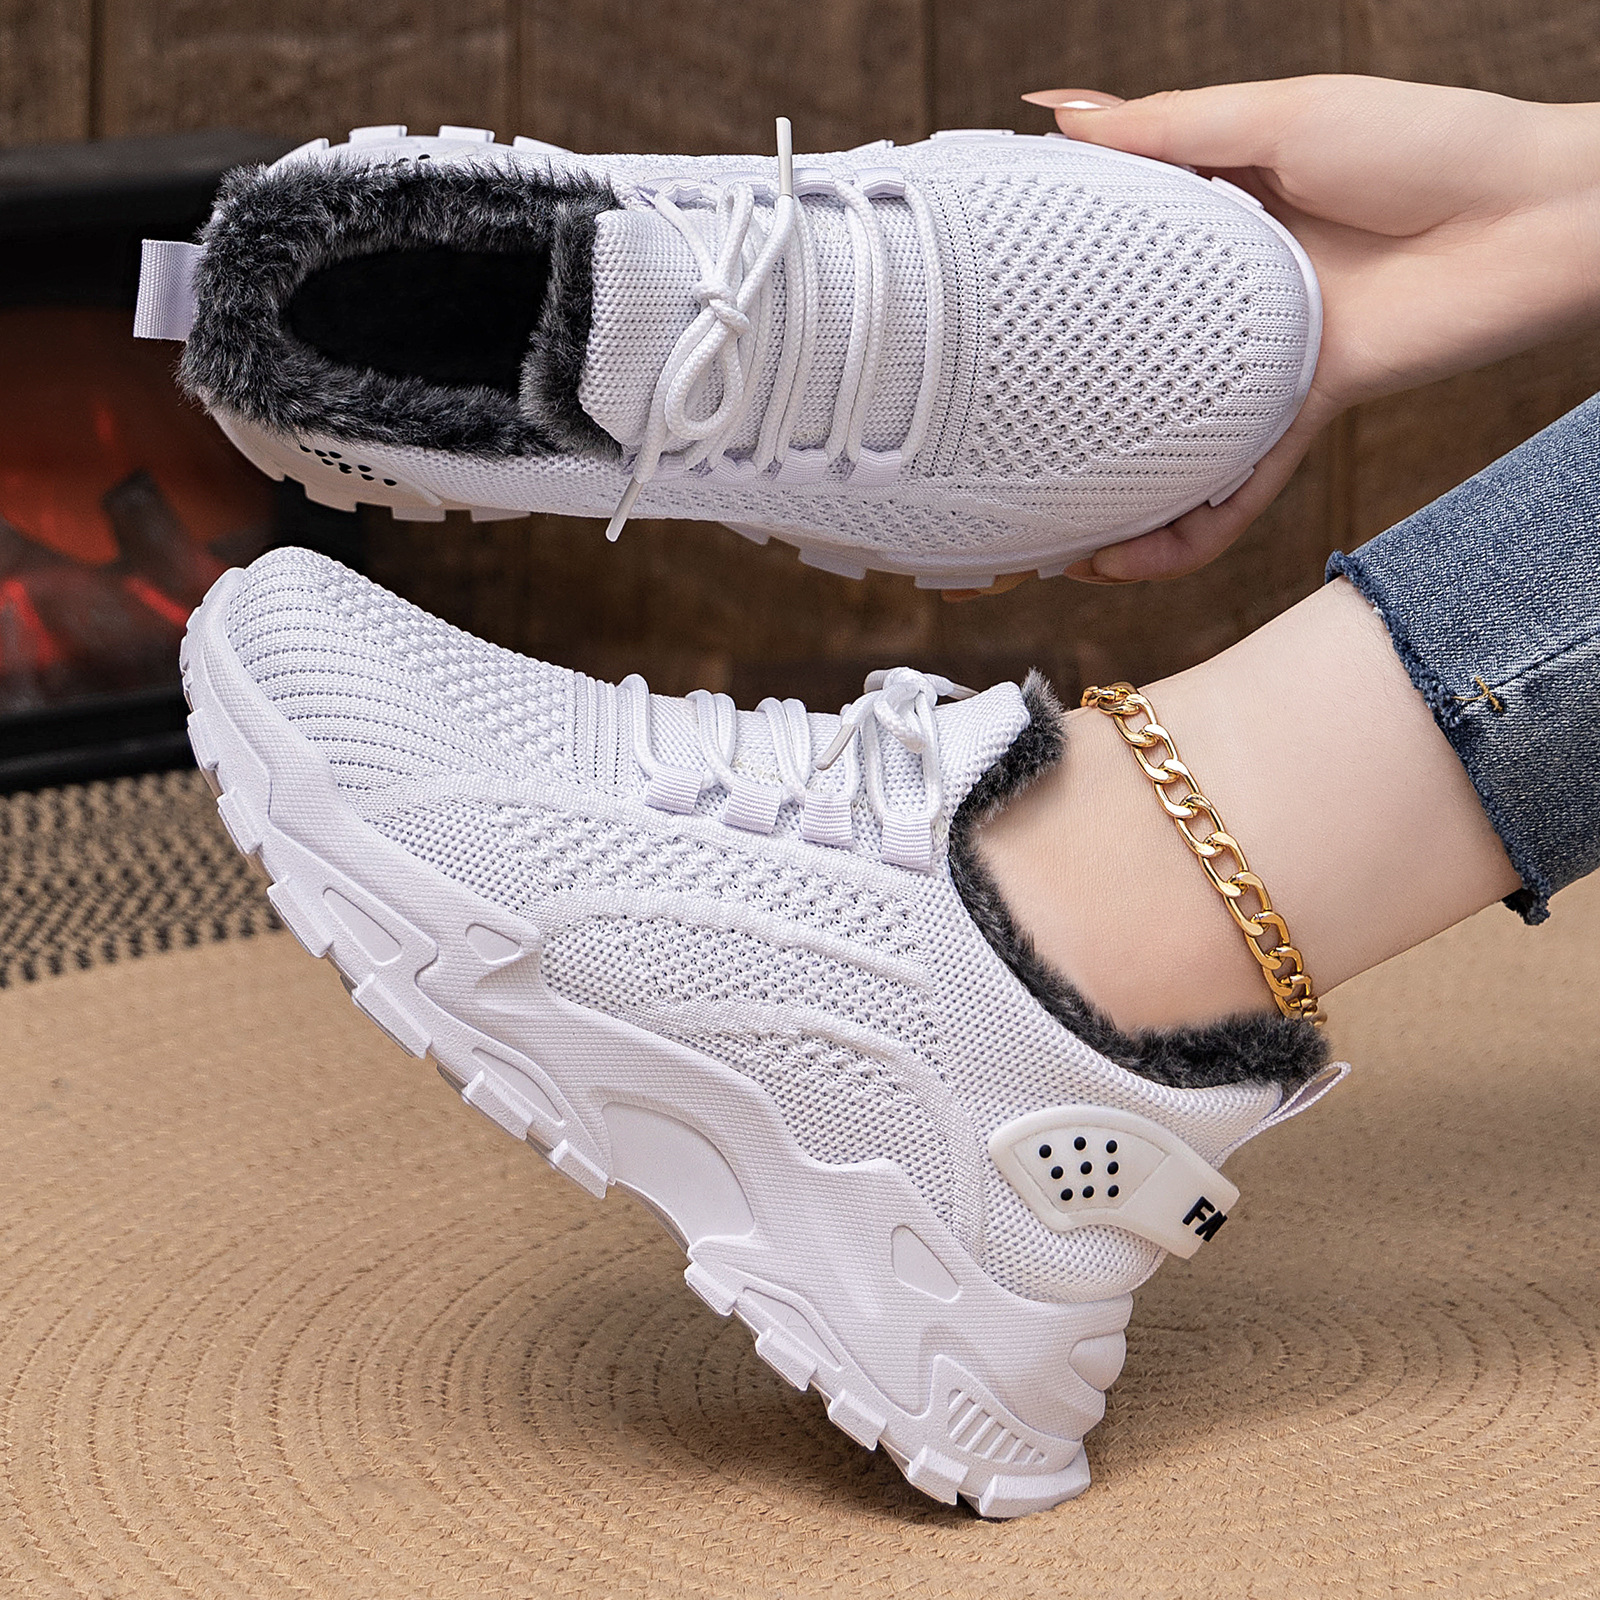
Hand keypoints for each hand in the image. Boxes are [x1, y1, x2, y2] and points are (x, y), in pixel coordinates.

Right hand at [1014, 75, 1599, 581]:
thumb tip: (1055, 113)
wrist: (1542, 212)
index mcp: (1210, 229)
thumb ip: (1170, 128)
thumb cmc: (1426, 141)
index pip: (1104, 271)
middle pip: (1123, 376)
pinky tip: (1127, 560)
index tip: (972, 316)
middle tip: (986, 455)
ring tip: (1048, 546)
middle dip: (1060, 425)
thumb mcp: (1280, 114)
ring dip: (1110, 507)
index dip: (1041, 296)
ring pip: (1168, 454)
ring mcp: (1261, 369)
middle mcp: (1225, 309)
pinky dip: (1185, 534)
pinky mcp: (1305, 415)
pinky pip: (1234, 491)